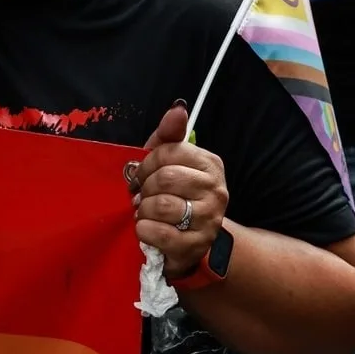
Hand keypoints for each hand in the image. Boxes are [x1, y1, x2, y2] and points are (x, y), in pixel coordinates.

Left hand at [129, 103, 227, 278]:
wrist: (191, 242)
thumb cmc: (175, 196)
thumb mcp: (169, 163)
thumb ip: (169, 135)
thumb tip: (178, 108)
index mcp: (210, 164)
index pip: (168, 152)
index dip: (145, 165)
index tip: (138, 176)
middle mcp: (216, 190)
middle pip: (165, 178)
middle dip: (144, 189)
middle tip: (141, 197)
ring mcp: (209, 219)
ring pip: (162, 206)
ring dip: (143, 210)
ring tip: (145, 213)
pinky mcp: (196, 245)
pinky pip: (160, 233)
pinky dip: (144, 230)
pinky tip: (145, 229)